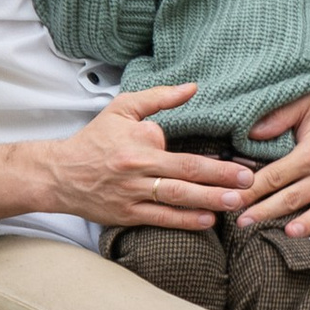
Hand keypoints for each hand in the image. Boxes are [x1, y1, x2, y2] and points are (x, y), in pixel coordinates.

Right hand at [0, 87, 253, 232]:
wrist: (59, 174)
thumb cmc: (94, 140)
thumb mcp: (122, 108)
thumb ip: (159, 98)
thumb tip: (193, 87)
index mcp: (140, 144)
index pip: (180, 150)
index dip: (210, 157)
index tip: (240, 160)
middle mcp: (138, 170)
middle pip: (187, 173)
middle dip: (222, 178)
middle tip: (250, 181)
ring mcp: (133, 195)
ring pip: (177, 198)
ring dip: (210, 200)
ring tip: (238, 202)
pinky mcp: (127, 215)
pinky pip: (161, 219)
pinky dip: (186, 221)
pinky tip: (209, 220)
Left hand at [239, 92, 309, 252]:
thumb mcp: (308, 104)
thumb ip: (280, 116)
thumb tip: (251, 132)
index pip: (275, 175)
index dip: (252, 189)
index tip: (233, 200)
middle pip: (291, 199)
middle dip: (264, 212)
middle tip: (241, 223)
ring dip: (304, 227)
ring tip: (286, 235)